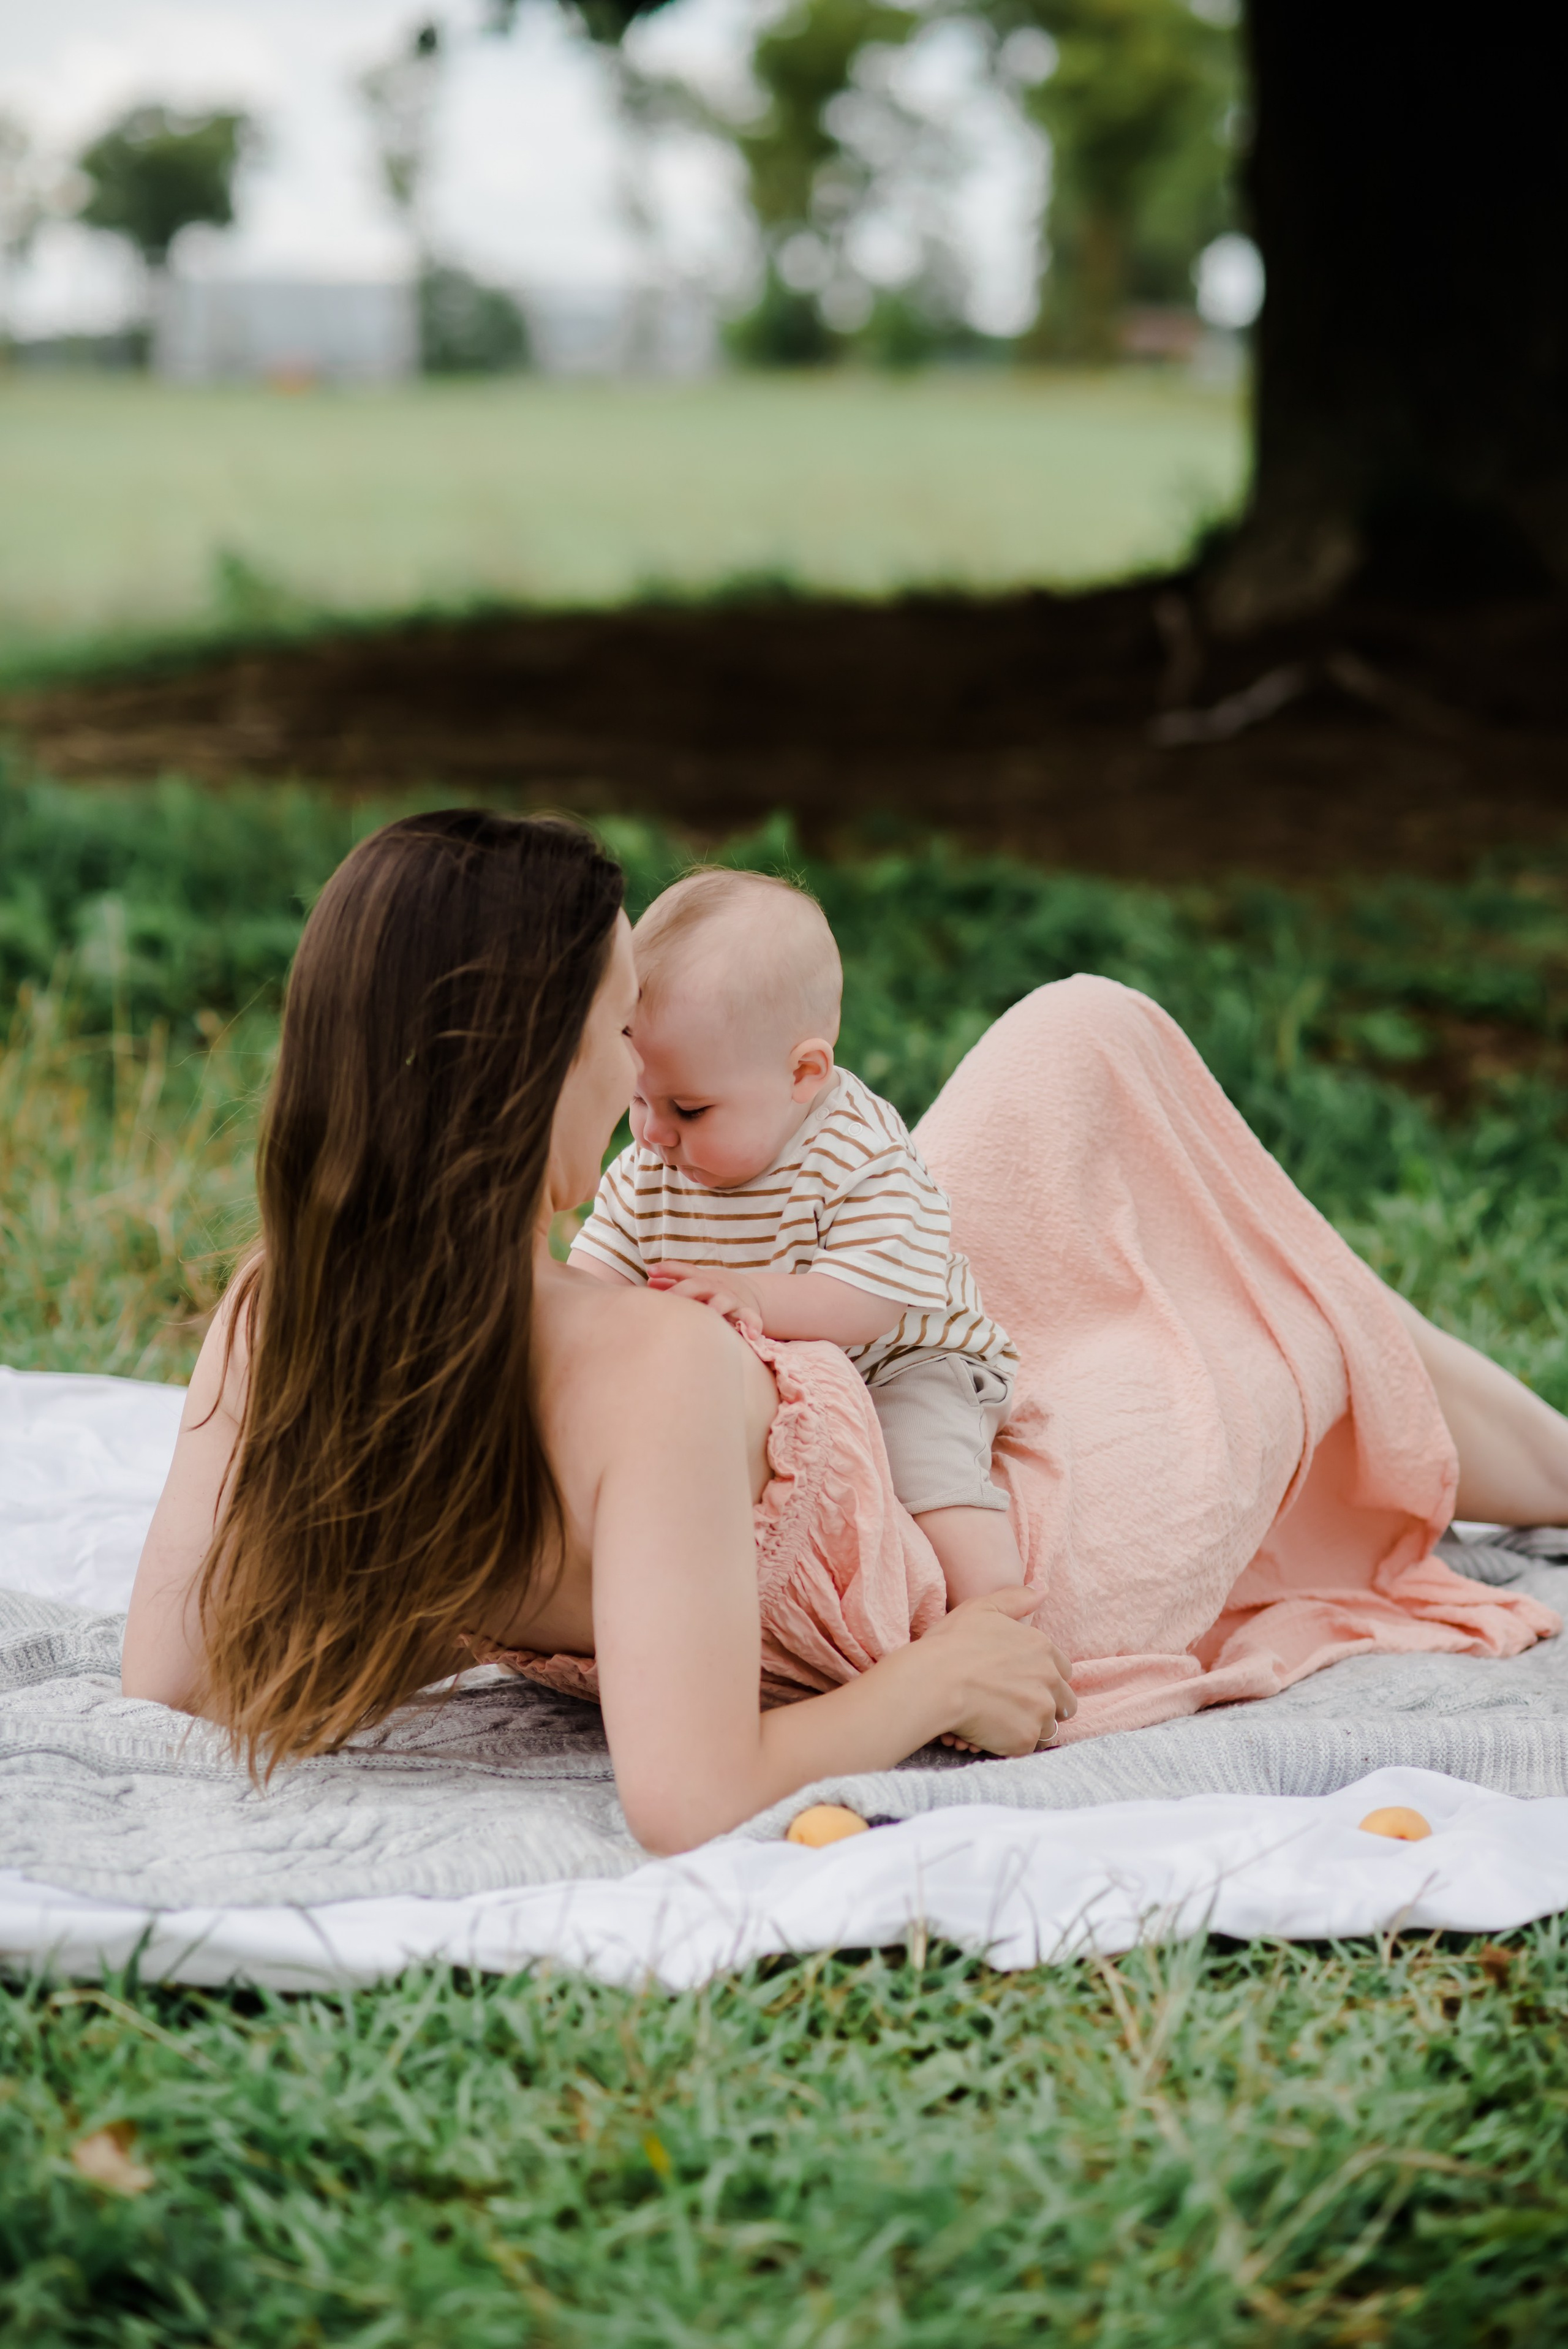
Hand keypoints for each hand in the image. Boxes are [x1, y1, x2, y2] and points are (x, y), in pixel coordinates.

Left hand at [648, 1260, 764, 1337]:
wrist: (747, 1292)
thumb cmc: (710, 1291)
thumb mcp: (694, 1284)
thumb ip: (673, 1284)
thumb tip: (649, 1282)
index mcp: (701, 1279)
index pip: (683, 1270)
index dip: (667, 1269)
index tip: (650, 1271)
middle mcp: (715, 1287)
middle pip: (699, 1285)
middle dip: (684, 1290)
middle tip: (669, 1298)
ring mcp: (732, 1299)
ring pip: (725, 1300)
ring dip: (718, 1306)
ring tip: (711, 1312)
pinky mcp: (746, 1312)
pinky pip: (751, 1318)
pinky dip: (753, 1324)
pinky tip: (752, 1335)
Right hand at [920, 1586, 1075, 1755]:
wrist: (933, 1680)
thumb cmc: (952, 1642)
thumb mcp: (983, 1607)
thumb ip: (1017, 1598)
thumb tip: (1043, 1589)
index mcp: (1042, 1648)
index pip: (1063, 1670)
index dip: (1044, 1678)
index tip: (1022, 1683)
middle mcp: (1049, 1679)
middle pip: (1064, 1703)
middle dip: (1044, 1706)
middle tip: (1012, 1707)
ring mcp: (1040, 1711)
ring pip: (1047, 1728)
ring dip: (1028, 1727)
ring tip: (998, 1723)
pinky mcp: (1025, 1739)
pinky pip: (1026, 1748)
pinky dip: (1009, 1745)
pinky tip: (987, 1735)